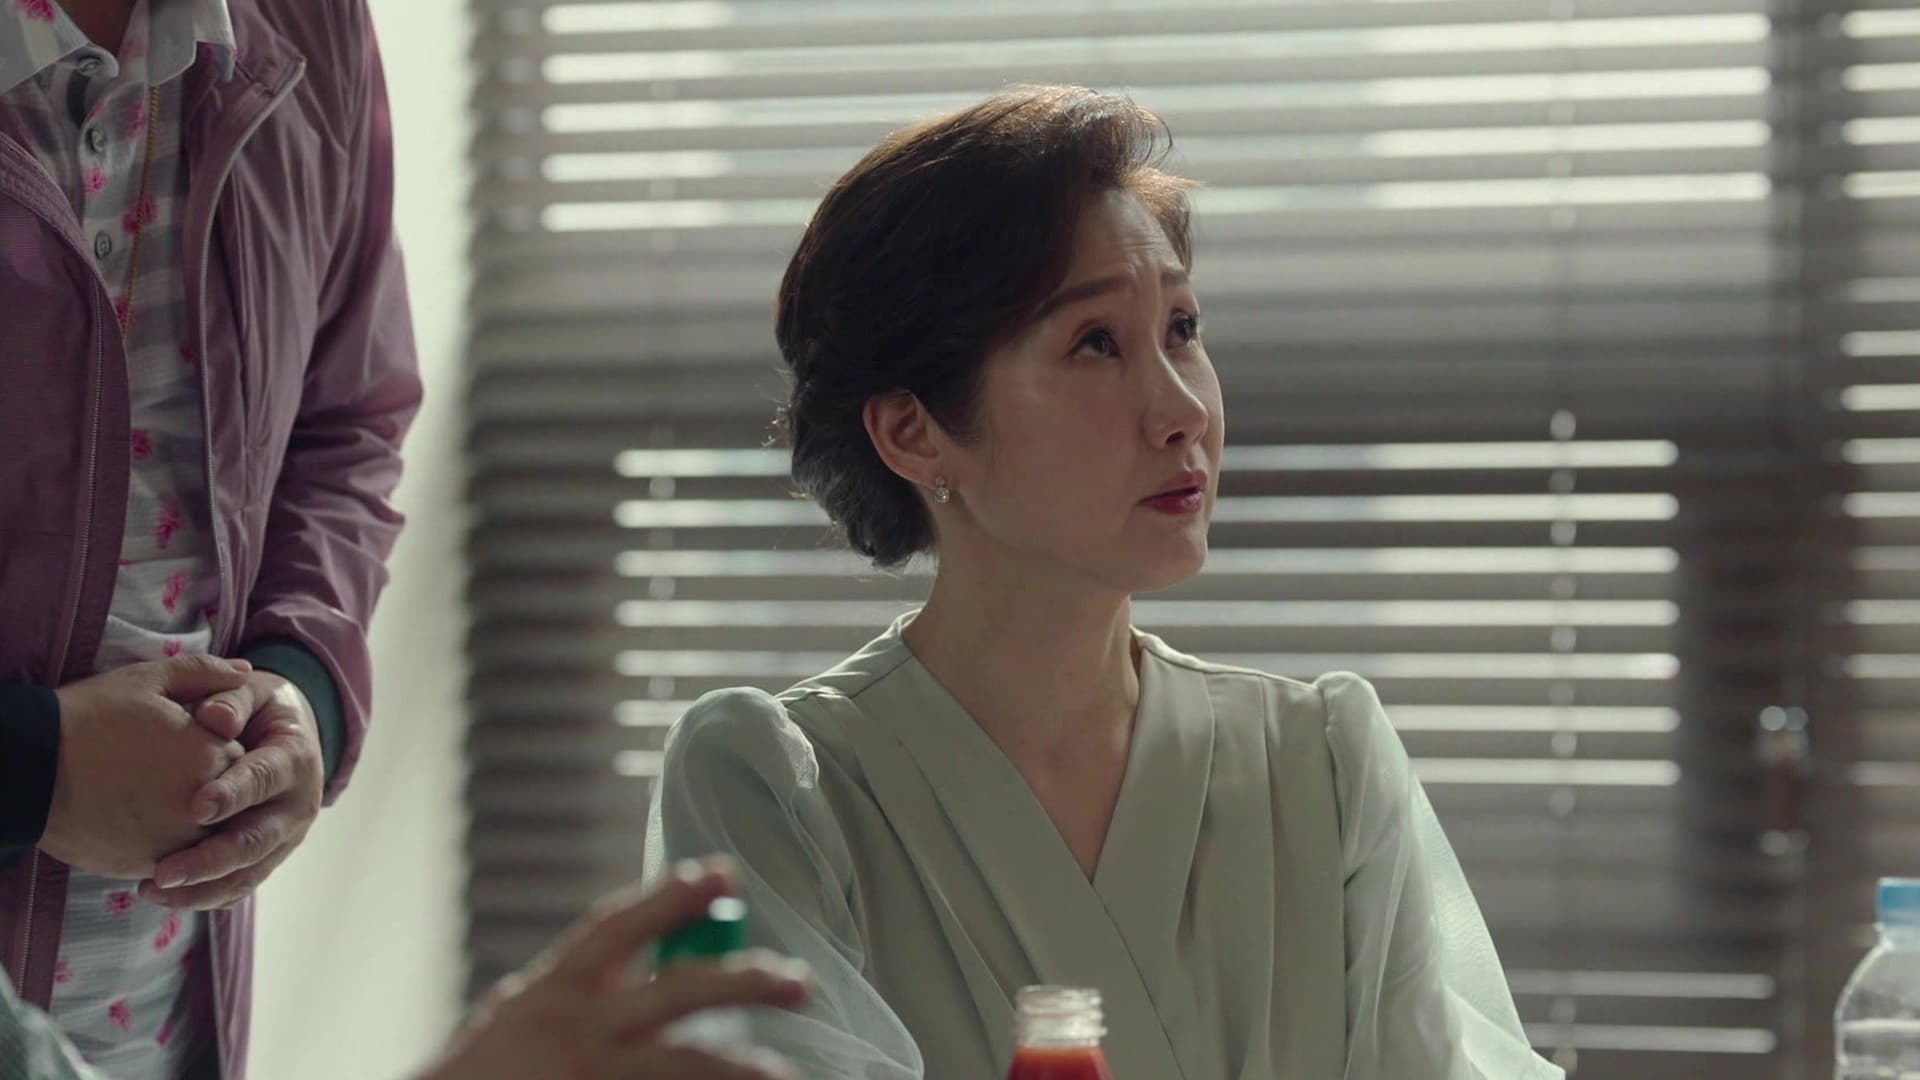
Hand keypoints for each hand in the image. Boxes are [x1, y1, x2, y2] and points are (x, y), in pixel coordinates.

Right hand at [40, 655, 251, 877]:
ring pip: (210, 837)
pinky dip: (171, 849)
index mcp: (214, 755)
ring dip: (195, 824)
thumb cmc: (88, 718)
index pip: (246, 760)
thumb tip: (244, 670)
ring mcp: (178, 839)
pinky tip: (144, 828)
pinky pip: (179, 864)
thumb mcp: (149, 681)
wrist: (28, 770)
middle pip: (234, 803)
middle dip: (216, 792)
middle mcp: (206, 804)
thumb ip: (205, 674)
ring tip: (156, 802)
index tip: (193, 747)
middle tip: (172, 778)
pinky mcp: (149, 865)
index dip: (222, 752)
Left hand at [138, 670, 323, 908]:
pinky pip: (239, 887)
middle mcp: (297, 805)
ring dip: (201, 889)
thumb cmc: (258, 709)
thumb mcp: (252, 691)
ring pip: (247, 874)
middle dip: (210, 860)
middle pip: (256, 840)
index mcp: (296, 758)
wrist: (285, 736)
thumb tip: (214, 719)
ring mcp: (284, 838)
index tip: (196, 808)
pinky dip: (204, 897)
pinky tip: (163, 896)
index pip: (265, 778)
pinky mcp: (267, 858)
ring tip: (151, 890)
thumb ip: (232, 698)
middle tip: (164, 873)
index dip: (234, 794)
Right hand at [419, 860, 809, 1079]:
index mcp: (551, 992)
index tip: (722, 872)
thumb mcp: (522, 1017)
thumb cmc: (483, 1077)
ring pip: (680, 1066)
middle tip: (798, 979)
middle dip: (744, 982)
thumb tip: (650, 960)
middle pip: (676, 994)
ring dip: (738, 1068)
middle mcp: (574, 1030)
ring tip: (782, 1074)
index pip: (618, 928)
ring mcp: (587, 1078)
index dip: (671, 896)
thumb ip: (582, 988)